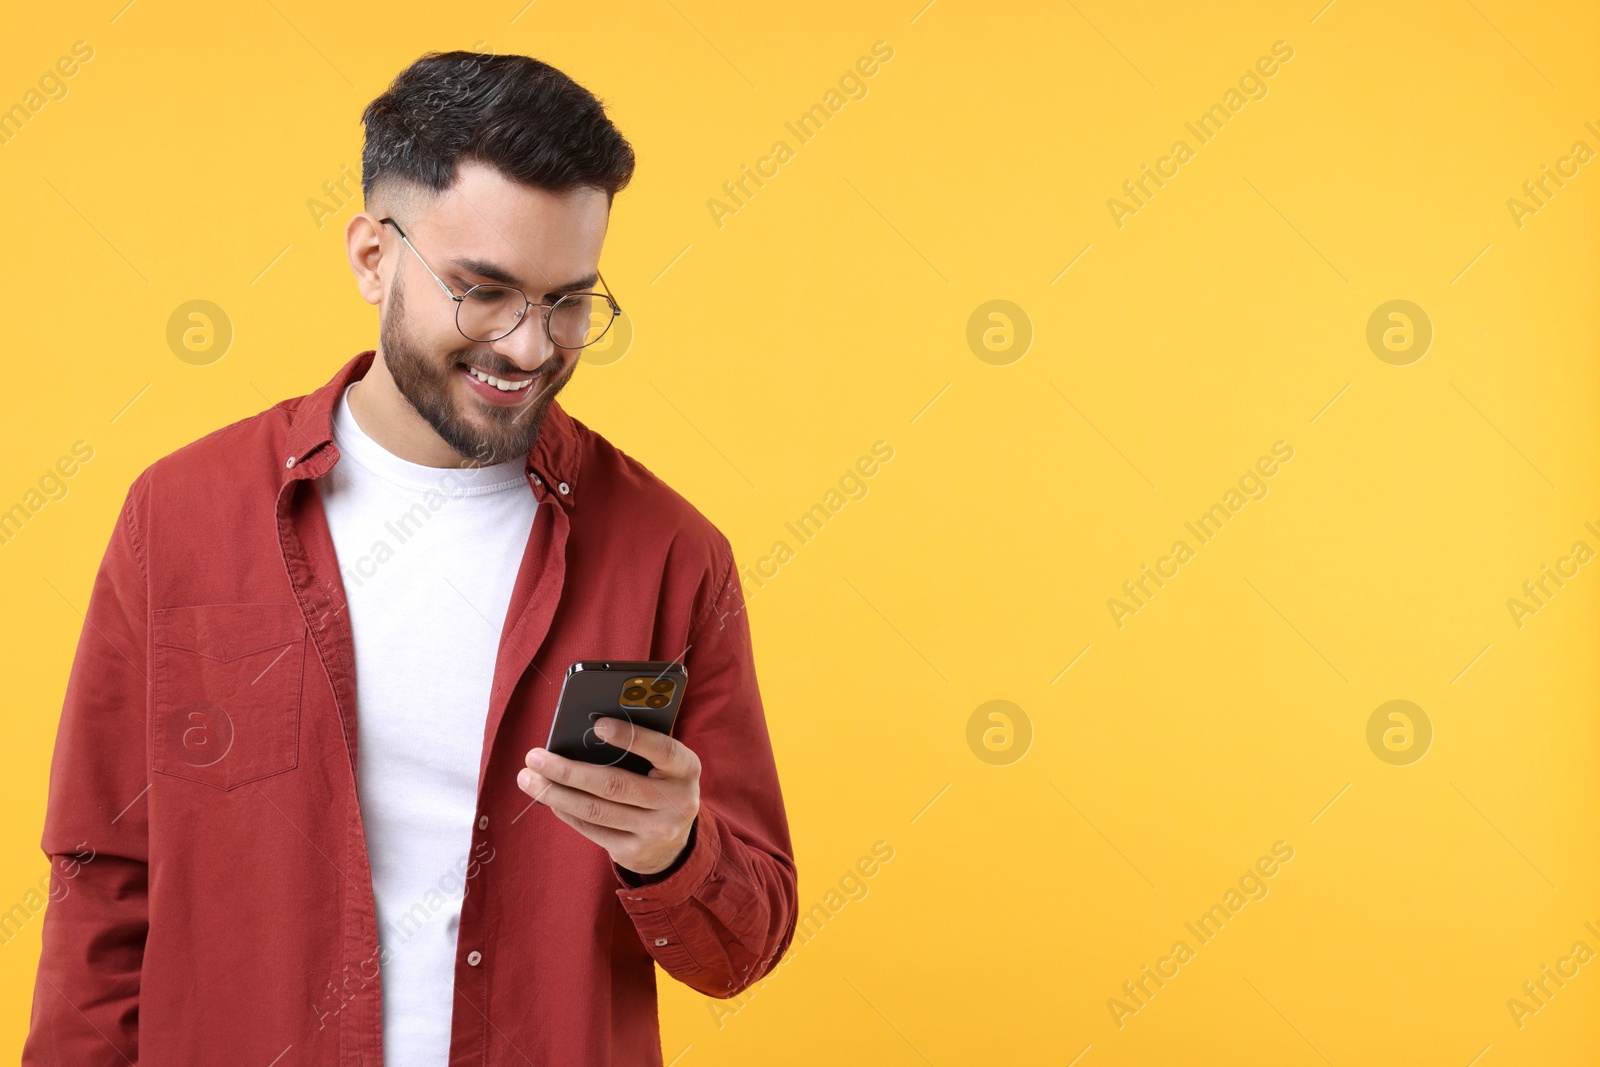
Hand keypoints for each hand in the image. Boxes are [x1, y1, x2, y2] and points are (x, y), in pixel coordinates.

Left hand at [518, 717, 701, 875]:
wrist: (676, 843)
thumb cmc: (660, 786)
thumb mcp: (665, 766)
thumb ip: (640, 749)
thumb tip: (583, 735)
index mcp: (686, 768)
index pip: (661, 749)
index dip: (630, 736)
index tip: (597, 725)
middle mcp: (676, 801)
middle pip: (615, 785)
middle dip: (569, 771)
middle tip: (535, 757)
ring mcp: (656, 831)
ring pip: (596, 810)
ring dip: (555, 793)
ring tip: (528, 778)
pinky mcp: (634, 852)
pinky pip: (591, 829)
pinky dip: (566, 811)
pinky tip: (548, 797)